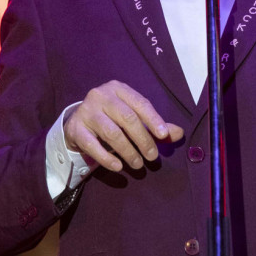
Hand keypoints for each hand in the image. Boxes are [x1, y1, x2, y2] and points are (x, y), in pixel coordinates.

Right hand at [63, 80, 184, 172]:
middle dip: (143, 139)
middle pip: (127, 118)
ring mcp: (86, 111)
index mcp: (118, 89)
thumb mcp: (133, 117)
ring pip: (112, 133)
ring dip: (128, 151)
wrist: (78, 123)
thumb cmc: (111, 118)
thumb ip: (155, 125)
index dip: (153, 119)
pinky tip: (118, 166)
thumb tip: (179, 133)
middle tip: (153, 157)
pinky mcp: (76, 129)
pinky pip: (93, 145)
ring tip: (138, 164)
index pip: (140, 103)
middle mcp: (101, 96)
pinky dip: (107, 158)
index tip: (164, 135)